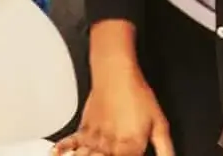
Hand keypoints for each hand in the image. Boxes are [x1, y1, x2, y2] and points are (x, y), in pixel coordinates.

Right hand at [53, 69, 171, 155]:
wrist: (116, 75)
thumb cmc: (138, 96)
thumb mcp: (160, 125)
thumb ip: (165, 150)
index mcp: (130, 147)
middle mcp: (109, 145)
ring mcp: (94, 137)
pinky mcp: (84, 127)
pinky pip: (70, 142)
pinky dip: (62, 149)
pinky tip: (56, 153)